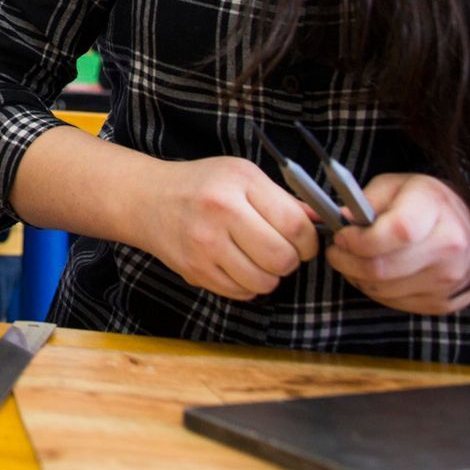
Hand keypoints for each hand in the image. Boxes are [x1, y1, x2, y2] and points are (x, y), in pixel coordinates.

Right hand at [132, 156, 318, 300]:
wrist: (147, 199)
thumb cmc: (202, 185)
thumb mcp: (242, 176)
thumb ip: (283, 199)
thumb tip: (321, 221)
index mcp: (239, 183)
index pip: (295, 225)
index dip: (309, 242)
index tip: (304, 242)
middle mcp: (221, 212)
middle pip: (282, 258)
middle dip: (290, 261)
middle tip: (280, 252)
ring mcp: (205, 244)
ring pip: (264, 282)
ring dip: (269, 276)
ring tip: (257, 259)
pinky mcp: (195, 271)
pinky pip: (241, 293)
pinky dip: (247, 285)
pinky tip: (237, 266)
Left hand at [326, 173, 469, 314]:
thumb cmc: (428, 204)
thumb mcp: (396, 186)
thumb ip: (362, 200)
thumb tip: (323, 215)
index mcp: (436, 210)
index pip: (397, 232)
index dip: (360, 238)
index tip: (342, 235)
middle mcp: (449, 248)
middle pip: (382, 268)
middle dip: (346, 261)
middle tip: (337, 250)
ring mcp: (449, 280)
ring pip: (383, 290)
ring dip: (357, 277)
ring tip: (355, 260)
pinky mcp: (444, 303)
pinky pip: (395, 303)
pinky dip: (377, 290)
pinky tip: (378, 273)